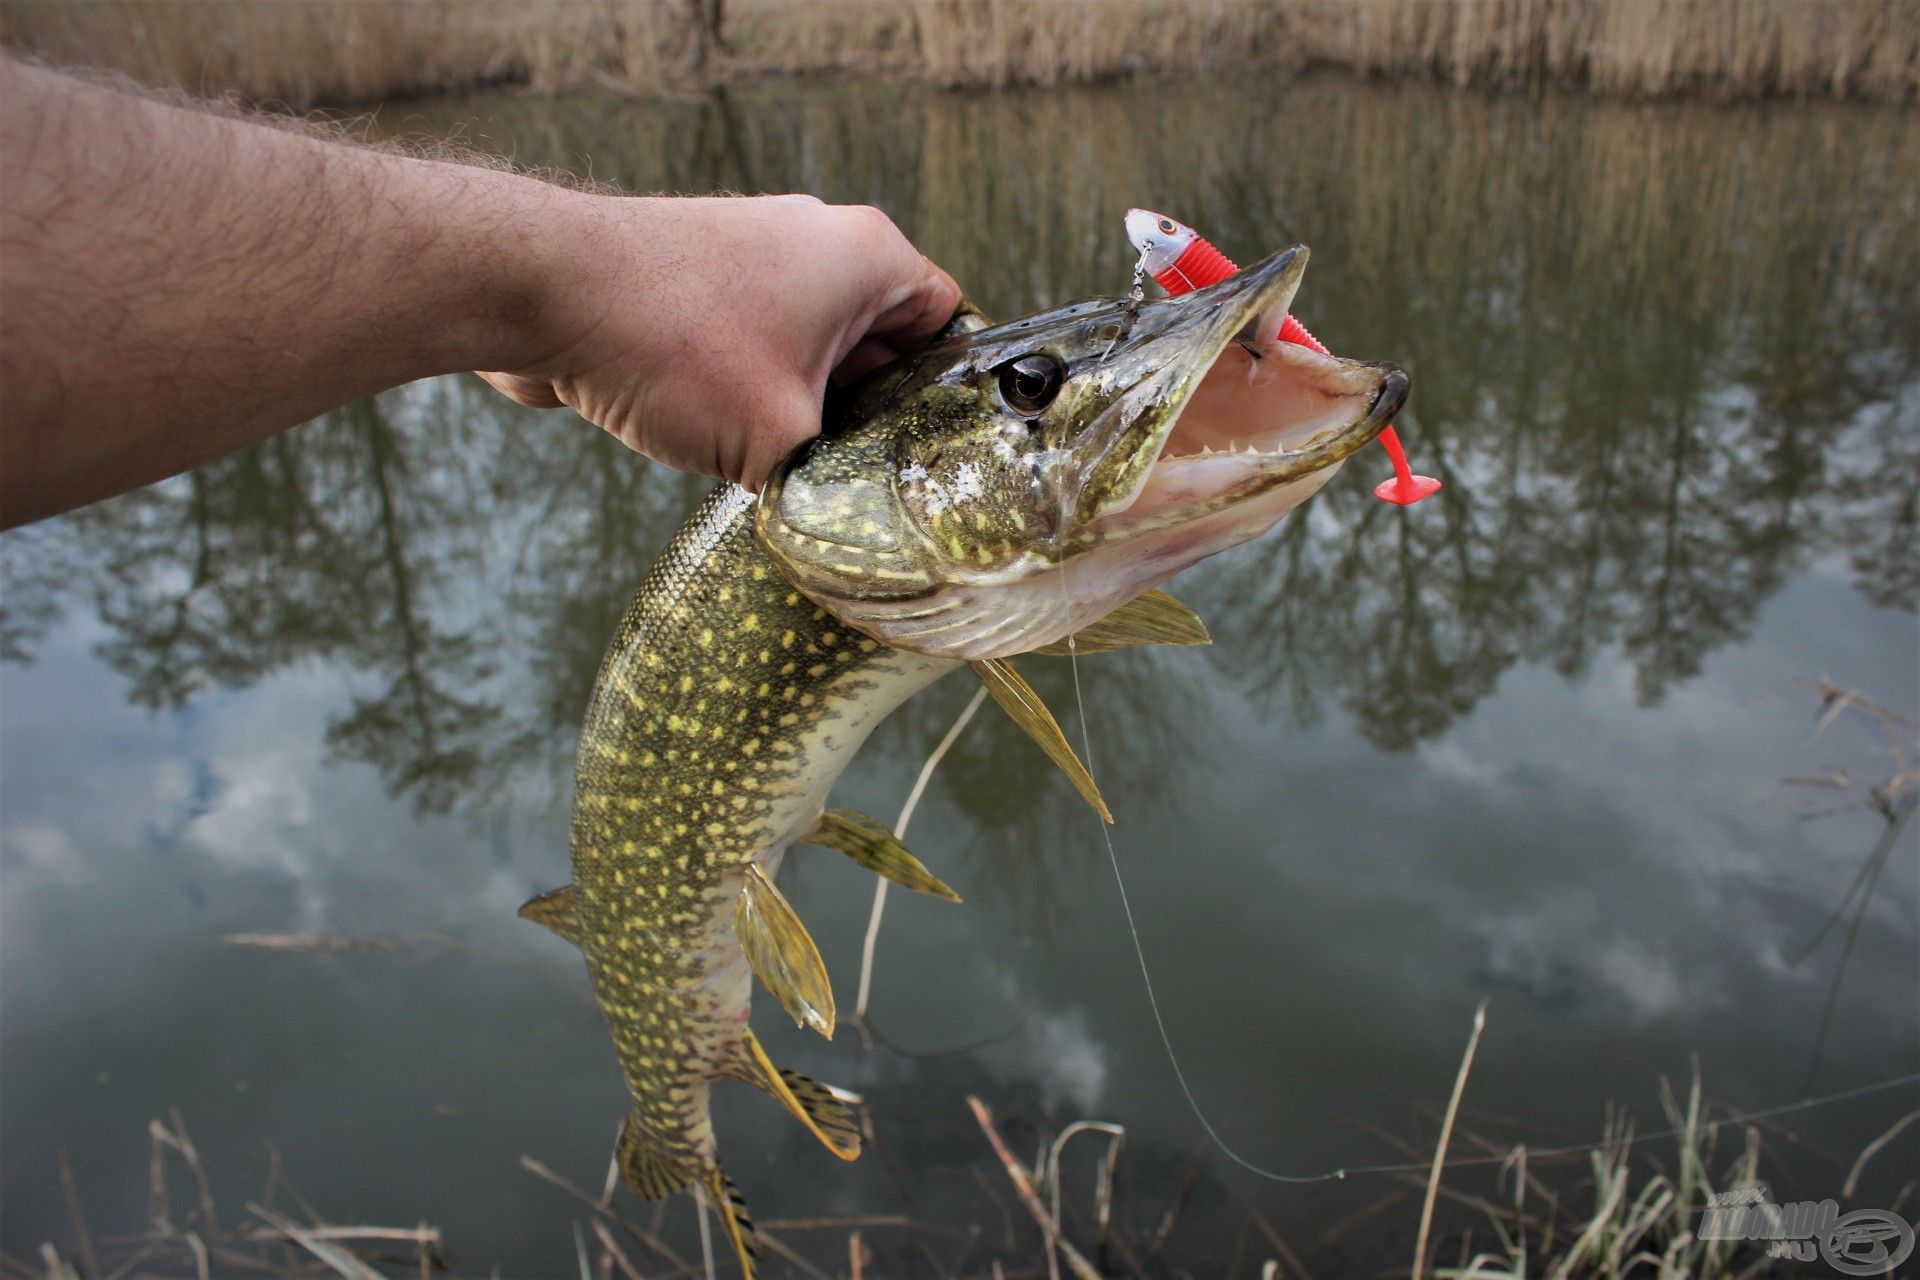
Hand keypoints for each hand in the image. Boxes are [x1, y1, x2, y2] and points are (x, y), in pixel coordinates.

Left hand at [477, 194, 959, 492]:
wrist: (539, 290)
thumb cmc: (669, 343)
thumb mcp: (776, 441)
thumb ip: (825, 482)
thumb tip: (836, 522)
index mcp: (866, 257)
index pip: (946, 325)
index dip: (944, 397)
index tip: (930, 460)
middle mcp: (818, 244)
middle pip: (878, 346)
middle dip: (866, 415)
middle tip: (858, 484)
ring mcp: (754, 258)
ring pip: (809, 354)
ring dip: (801, 412)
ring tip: (788, 471)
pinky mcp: (698, 282)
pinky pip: (751, 348)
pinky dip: (749, 395)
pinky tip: (728, 450)